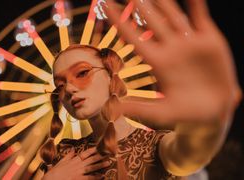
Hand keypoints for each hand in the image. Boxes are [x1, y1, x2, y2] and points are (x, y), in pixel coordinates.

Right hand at [42, 147, 109, 179]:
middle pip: (90, 159)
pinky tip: (102, 176)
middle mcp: (77, 165)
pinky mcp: (78, 179)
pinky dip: (96, 177)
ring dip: (100, 165)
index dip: (92, 150)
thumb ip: (68, 156)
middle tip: (107, 154)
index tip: (98, 147)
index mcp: (73, 160)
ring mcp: (79, 173)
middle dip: (99, 156)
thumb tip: (73, 149)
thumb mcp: (61, 162)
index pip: (84, 154)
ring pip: (92, 168)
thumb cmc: (55, 172)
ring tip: (108, 163)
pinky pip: (89, 178)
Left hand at [106, 0, 241, 124]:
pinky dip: (196, 5)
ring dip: (163, 1)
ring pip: (173, 16)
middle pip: (152, 22)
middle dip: (141, 5)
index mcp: (157, 62)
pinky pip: (200, 18)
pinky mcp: (209, 41)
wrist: (213, 113)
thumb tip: (111, 109)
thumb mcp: (161, 113)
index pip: (134, 37)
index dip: (120, 21)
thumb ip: (138, 108)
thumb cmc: (184, 115)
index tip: (106, 6)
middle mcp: (170, 49)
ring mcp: (189, 43)